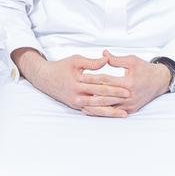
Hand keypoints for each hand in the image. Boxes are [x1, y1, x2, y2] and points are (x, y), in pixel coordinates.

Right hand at [13, 49, 130, 113]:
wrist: (44, 78)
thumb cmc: (61, 67)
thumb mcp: (76, 60)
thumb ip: (92, 62)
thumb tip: (106, 60)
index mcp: (78, 82)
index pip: (100, 85)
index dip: (114, 87)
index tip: (127, 88)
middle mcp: (77, 95)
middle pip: (100, 99)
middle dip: (116, 100)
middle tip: (129, 99)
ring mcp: (76, 103)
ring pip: (96, 109)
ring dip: (110, 111)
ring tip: (123, 114)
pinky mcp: (75, 106)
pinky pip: (90, 112)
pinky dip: (101, 114)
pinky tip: (111, 115)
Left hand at [76, 51, 173, 116]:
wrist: (159, 81)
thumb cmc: (144, 69)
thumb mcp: (132, 60)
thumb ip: (116, 59)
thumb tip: (103, 54)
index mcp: (129, 82)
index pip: (106, 80)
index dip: (92, 78)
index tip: (81, 76)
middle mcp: (129, 96)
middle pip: (105, 96)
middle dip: (89, 93)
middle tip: (76, 90)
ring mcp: (129, 105)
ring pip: (108, 107)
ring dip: (93, 106)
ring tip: (79, 103)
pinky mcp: (130, 110)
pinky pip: (113, 112)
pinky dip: (102, 111)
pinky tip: (91, 110)